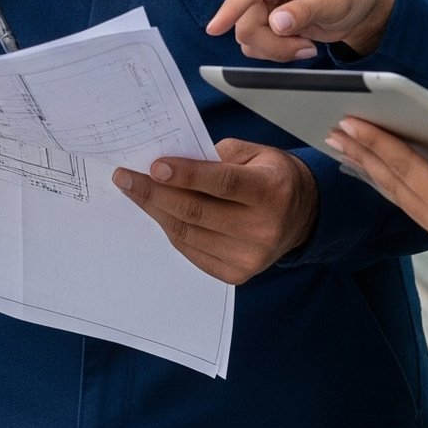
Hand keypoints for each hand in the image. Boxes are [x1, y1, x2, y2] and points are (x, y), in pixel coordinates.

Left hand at [112, 140, 318, 284]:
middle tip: (125, 177)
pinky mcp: (237, 274)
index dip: (186, 175)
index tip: (154, 166)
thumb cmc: (272, 178)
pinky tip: (158, 212)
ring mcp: (250, 257)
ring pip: (189, 233)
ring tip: (133, 191)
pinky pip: (192, 250)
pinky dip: (171, 229)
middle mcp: (263, 229)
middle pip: (198, 211)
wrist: (301, 215)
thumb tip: (172, 163)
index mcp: (271, 192)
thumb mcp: (255, 153)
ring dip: (156, 211)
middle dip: (155, 193)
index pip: (223, 183)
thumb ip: (217, 155)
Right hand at [206, 0, 395, 60]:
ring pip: (247, 35)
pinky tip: (299, 44)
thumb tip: (276, 22)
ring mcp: (262, 0)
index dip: (230, 10)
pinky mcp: (265, 18)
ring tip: (305, 44)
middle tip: (304, 48)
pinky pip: (255, 42)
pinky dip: (276, 51)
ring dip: (276, 49)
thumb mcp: (334, 0)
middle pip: (245, 20)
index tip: (214, 28)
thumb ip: (304, 11)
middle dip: (272, 42)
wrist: (363, 7)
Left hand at [328, 120, 427, 285]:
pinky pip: (414, 208)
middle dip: (364, 155)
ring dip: (373, 172)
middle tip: (334, 129)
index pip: (408, 171)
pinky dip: (394, 188)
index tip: (350, 121)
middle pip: (396, 186)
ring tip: (347, 148)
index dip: (378, 143)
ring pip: (401, 199)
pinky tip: (383, 176)